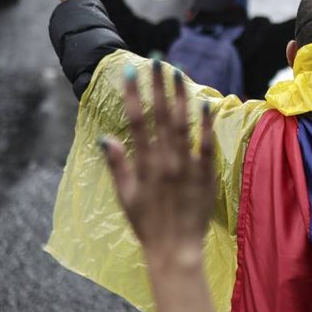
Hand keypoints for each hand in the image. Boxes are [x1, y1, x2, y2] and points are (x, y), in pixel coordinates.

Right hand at [102, 59, 215, 260]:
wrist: (175, 250)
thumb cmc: (147, 225)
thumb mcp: (124, 197)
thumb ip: (118, 166)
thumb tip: (105, 139)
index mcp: (144, 166)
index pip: (136, 123)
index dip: (132, 96)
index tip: (130, 72)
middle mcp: (165, 162)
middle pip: (161, 117)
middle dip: (158, 87)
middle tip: (158, 61)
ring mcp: (187, 167)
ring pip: (184, 125)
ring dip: (180, 97)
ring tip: (178, 73)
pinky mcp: (206, 175)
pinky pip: (206, 145)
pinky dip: (206, 124)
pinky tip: (205, 103)